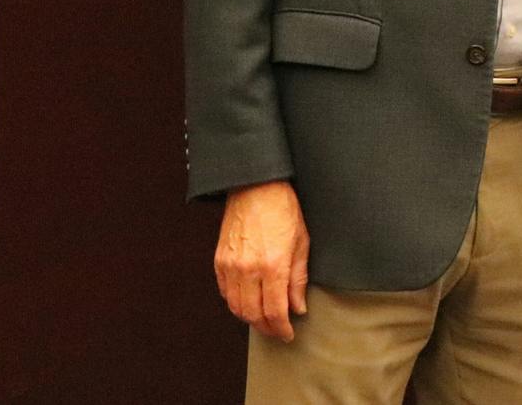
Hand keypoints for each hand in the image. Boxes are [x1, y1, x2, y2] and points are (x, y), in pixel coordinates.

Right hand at [214, 179, 309, 341]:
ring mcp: (231, 265)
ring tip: (263, 320)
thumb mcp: (301, 243)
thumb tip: (297, 308)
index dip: (281, 328)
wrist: (256, 186)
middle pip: (253, 314)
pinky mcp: (219, 260)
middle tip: (276, 331)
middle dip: (266, 328)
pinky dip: (235, 303)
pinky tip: (247, 302)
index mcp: (273, 265)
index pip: (275, 311)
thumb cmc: (283, 210)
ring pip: (236, 307)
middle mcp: (249, 269)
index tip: (287, 334)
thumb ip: (298, 279)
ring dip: (250, 318)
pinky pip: (225, 292)